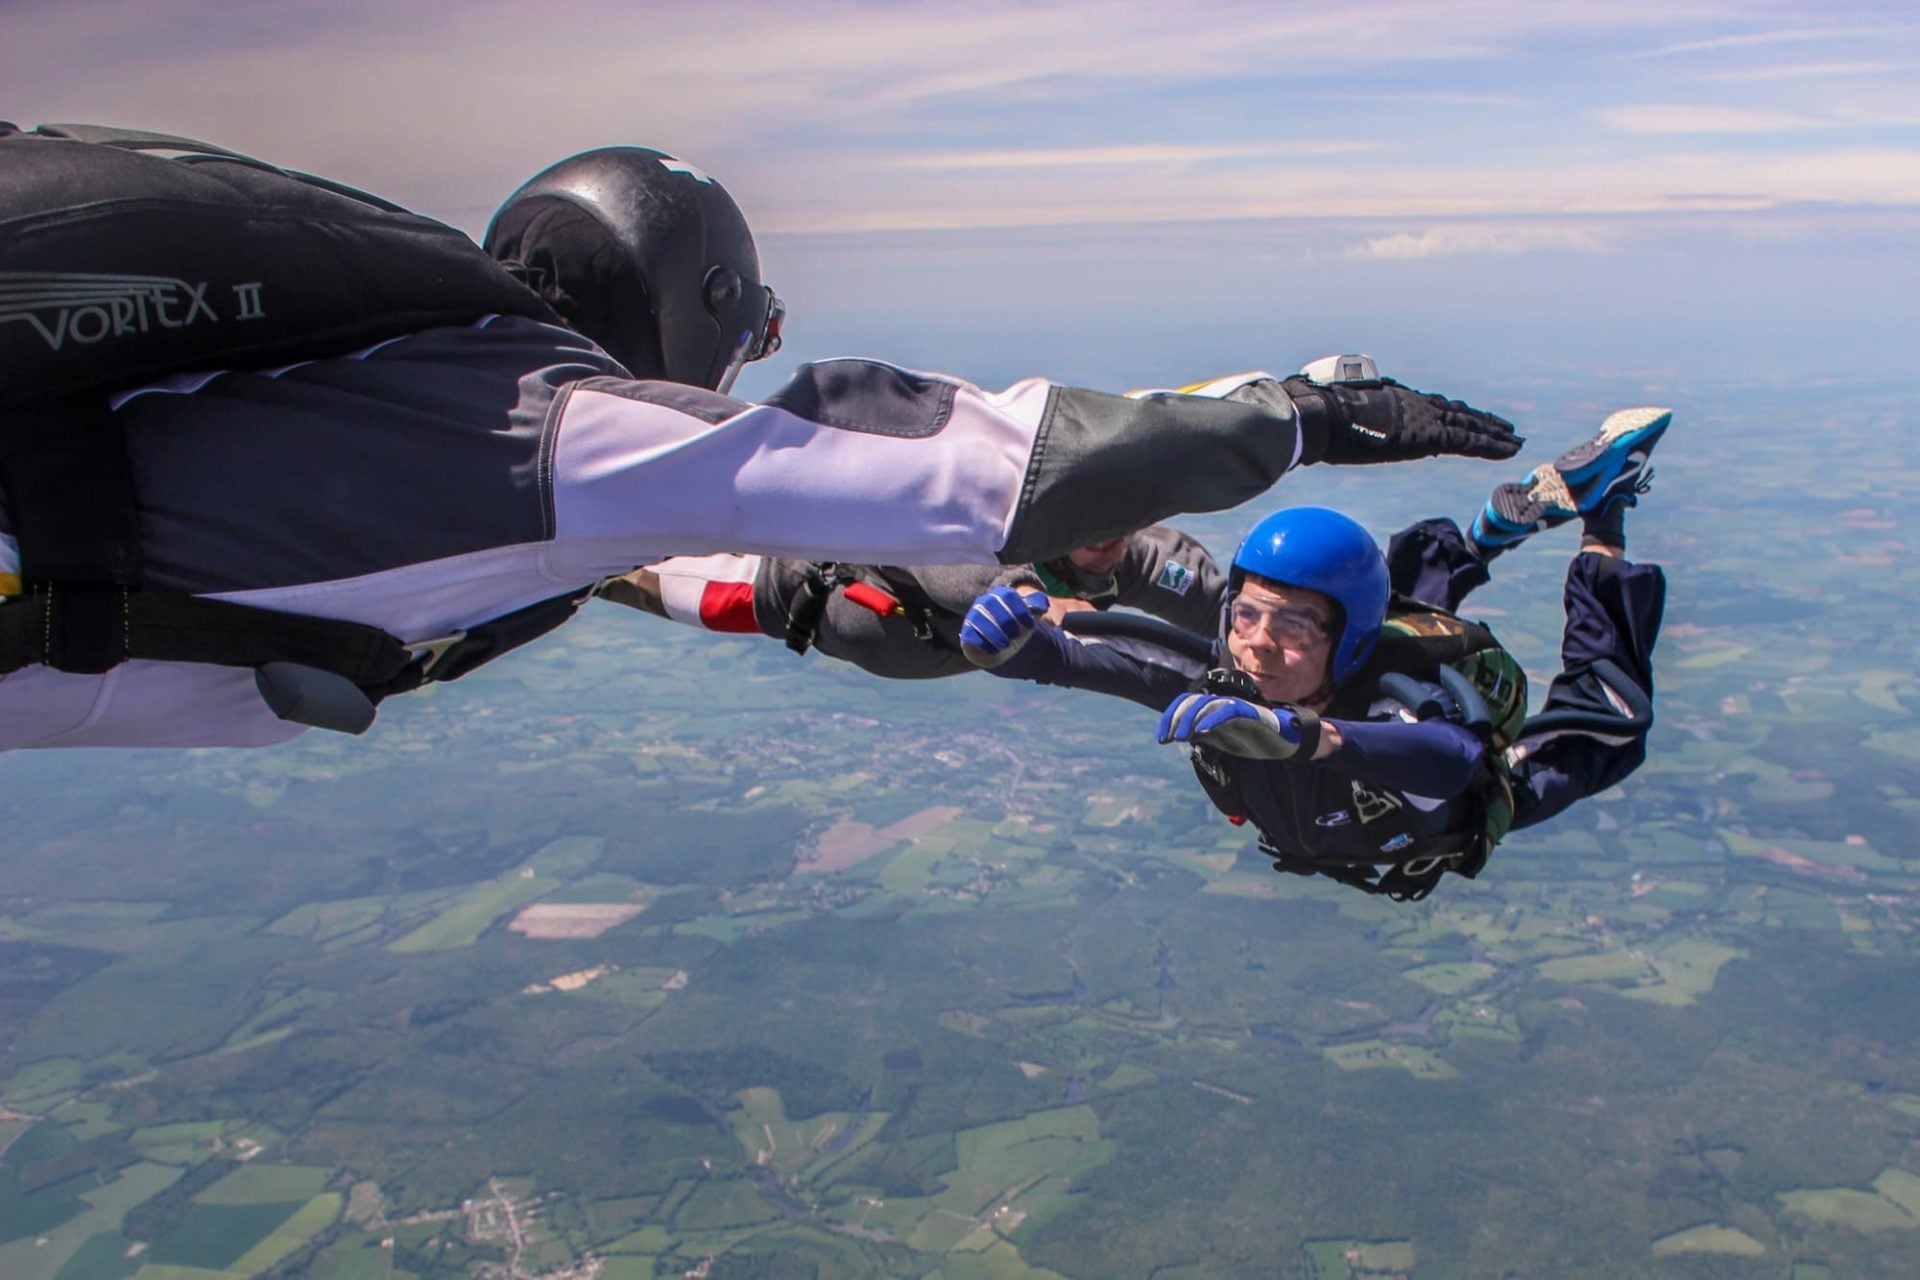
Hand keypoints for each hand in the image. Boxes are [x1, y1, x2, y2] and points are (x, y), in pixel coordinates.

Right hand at [960, 586, 1049, 667]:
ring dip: (995, 634)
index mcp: (1000, 595)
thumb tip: (1043, 604)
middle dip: (1007, 621)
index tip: (1030, 624)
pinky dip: (983, 644)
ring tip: (1006, 644)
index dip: (1021, 610)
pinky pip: (971, 636)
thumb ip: (1037, 606)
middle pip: (991, 603)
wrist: (1002, 645)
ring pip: (979, 619)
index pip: (1008, 595)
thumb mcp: (1029, 616)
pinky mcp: (967, 633)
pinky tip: (994, 650)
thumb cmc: (1017, 627)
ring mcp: (974, 617)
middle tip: (1016, 635)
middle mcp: (984, 602)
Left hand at [1157, 693, 1304, 759]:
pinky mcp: (1251, 713)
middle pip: (1193, 701)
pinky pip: (1230, 710)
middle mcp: (1222, 704)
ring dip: (1191, 719)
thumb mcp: (1220, 740)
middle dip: (1176, 718)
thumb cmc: (1251, 739)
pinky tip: (1203, 731)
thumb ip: (1201, 734)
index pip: (1186, 704)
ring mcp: (1236, 707)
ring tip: (1181, 737)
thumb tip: (1178, 734)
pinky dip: (1215, 718)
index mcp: (1213, 710)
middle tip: (1168, 739)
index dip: (1170, 717)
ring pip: (1208, 704)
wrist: (1283, 743)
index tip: (1162, 739)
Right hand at [1284, 376, 1521, 464]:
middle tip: (1503, 427)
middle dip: (1480, 420)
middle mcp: (1413, 403)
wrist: (1320, 416)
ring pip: (1469, 424)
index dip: (1451, 413)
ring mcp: (1422, 416)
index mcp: (1393, 399)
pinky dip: (1492, 444)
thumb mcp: (1332, 420)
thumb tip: (1321, 433)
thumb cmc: (1316, 419)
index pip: (1429, 406)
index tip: (1464, 419)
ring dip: (1494, 432)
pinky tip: (1510, 448)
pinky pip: (1469, 440)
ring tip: (1515, 439)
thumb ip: (1339, 424)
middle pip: (1455, 411)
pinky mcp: (1428, 434)